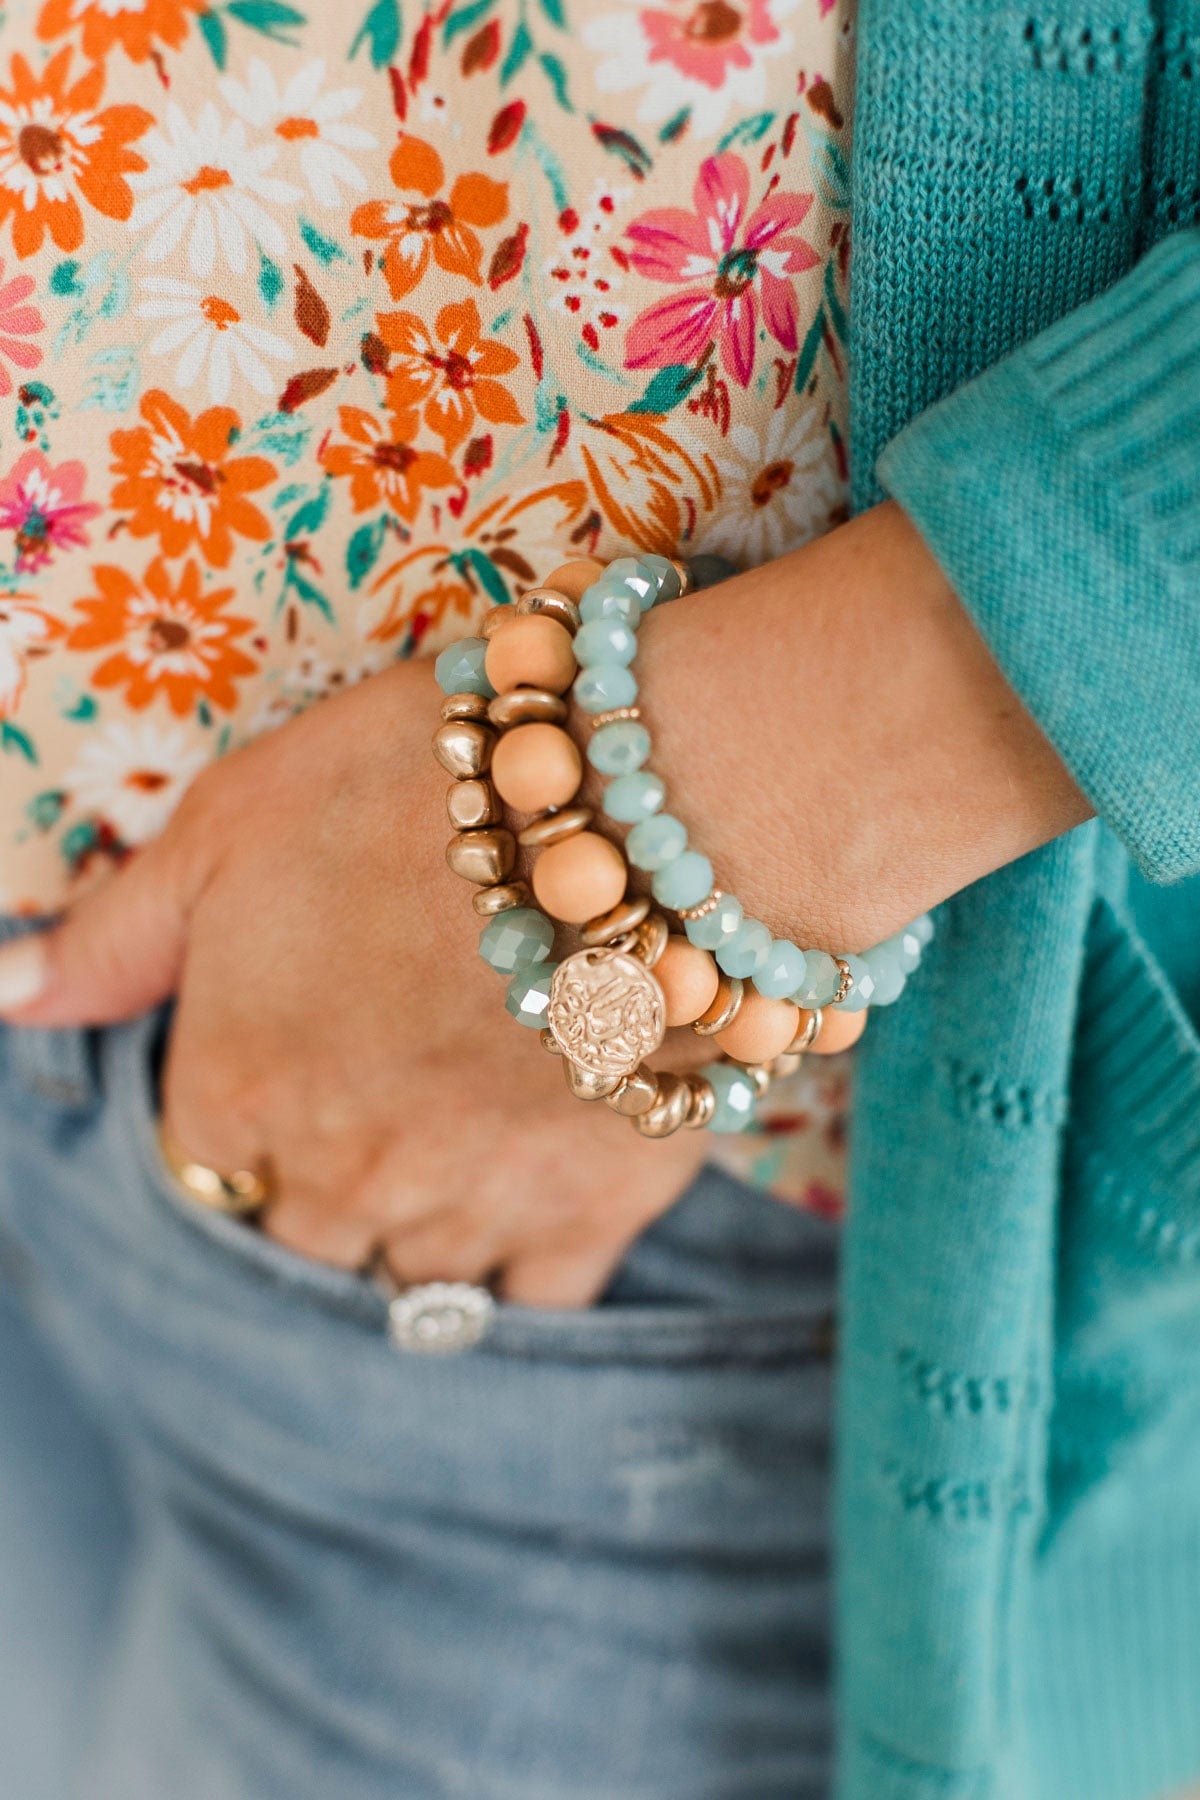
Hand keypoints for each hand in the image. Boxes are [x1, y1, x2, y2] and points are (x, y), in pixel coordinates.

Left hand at [0, 502, 1086, 1300]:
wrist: (659, 807)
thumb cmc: (435, 782)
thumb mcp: (242, 815)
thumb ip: (121, 929)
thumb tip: (12, 996)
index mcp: (242, 1088)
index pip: (205, 1161)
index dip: (249, 1103)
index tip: (303, 1050)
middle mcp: (344, 1177)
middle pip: (304, 1234)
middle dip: (328, 1177)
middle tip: (389, 1089)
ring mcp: (470, 1208)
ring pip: (410, 1280)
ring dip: (418, 1224)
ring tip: (460, 1136)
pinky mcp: (594, 1215)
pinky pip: (526, 1299)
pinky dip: (516, 1263)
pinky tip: (528, 1194)